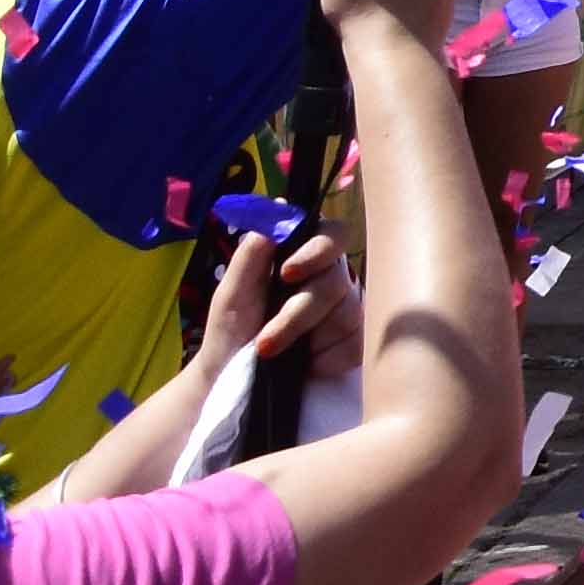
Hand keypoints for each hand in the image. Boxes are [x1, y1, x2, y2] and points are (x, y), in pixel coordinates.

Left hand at [197, 221, 362, 396]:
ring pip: (343, 311)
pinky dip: (326, 356)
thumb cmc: (230, 329)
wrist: (229, 379)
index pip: (332, 235)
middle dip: (299, 311)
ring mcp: (344, 311)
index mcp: (304, 258)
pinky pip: (354, 342)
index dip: (318, 249)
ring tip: (270, 353)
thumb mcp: (232, 290)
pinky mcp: (352, 342)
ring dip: (301, 334)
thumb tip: (280, 205)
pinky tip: (306, 364)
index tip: (287, 272)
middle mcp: (330, 279)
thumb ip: (254, 250)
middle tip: (267, 337)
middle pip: (336, 278)